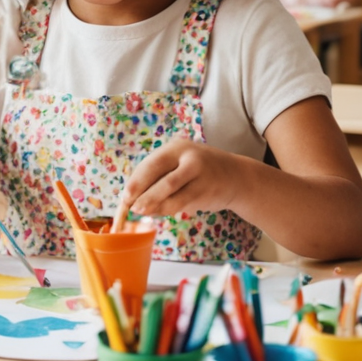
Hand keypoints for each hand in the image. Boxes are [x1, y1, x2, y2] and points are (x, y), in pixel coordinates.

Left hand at [121, 139, 242, 218]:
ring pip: (170, 190)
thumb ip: (160, 178)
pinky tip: (160, 213)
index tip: (124, 197)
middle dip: (141, 192)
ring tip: (141, 212)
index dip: (135, 181)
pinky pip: (182, 202)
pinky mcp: (206, 189)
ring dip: (153, 203)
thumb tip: (133, 199)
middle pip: (158, 173)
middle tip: (130, 206)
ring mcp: (199, 172)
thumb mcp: (180, 166)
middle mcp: (188, 156)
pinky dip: (167, 209)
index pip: (150, 164)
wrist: (236, 177)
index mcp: (176, 147)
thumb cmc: (200, 172)